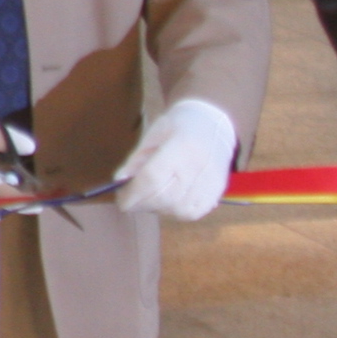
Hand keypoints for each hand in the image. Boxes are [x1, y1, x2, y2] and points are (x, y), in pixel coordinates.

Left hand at [112, 99, 239, 222]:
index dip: (134, 194)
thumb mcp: (153, 135)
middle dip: (141, 204)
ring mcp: (211, 182)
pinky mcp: (217, 192)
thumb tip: (119, 181)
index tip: (121, 201)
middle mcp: (199, 167)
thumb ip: (136, 159)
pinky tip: (168, 200)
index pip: (153, 178)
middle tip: (130, 200)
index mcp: (181, 146)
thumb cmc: (178, 126)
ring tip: (151, 196)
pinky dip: (174, 211)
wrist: (213, 123)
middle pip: (164, 198)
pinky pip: (191, 213)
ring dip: (157, 208)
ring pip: (176, 210)